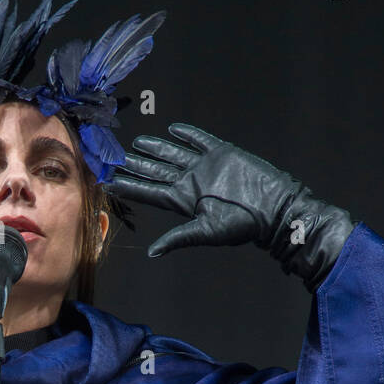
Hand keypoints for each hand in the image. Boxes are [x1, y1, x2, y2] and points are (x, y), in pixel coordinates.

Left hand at [109, 123, 354, 291]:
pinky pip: (200, 140)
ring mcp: (205, 166)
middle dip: (137, 165)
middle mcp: (191, 182)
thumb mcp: (206, 232)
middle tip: (116, 157)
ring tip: (137, 142)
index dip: (131, 187)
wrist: (273, 207)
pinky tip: (172, 130)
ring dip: (156, 148)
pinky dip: (187, 134)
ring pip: (174, 154)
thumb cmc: (242, 224)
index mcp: (183, 200)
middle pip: (157, 171)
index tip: (110, 182)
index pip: (150, 192)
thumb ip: (178, 238)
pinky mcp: (222, 153)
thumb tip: (152, 253)